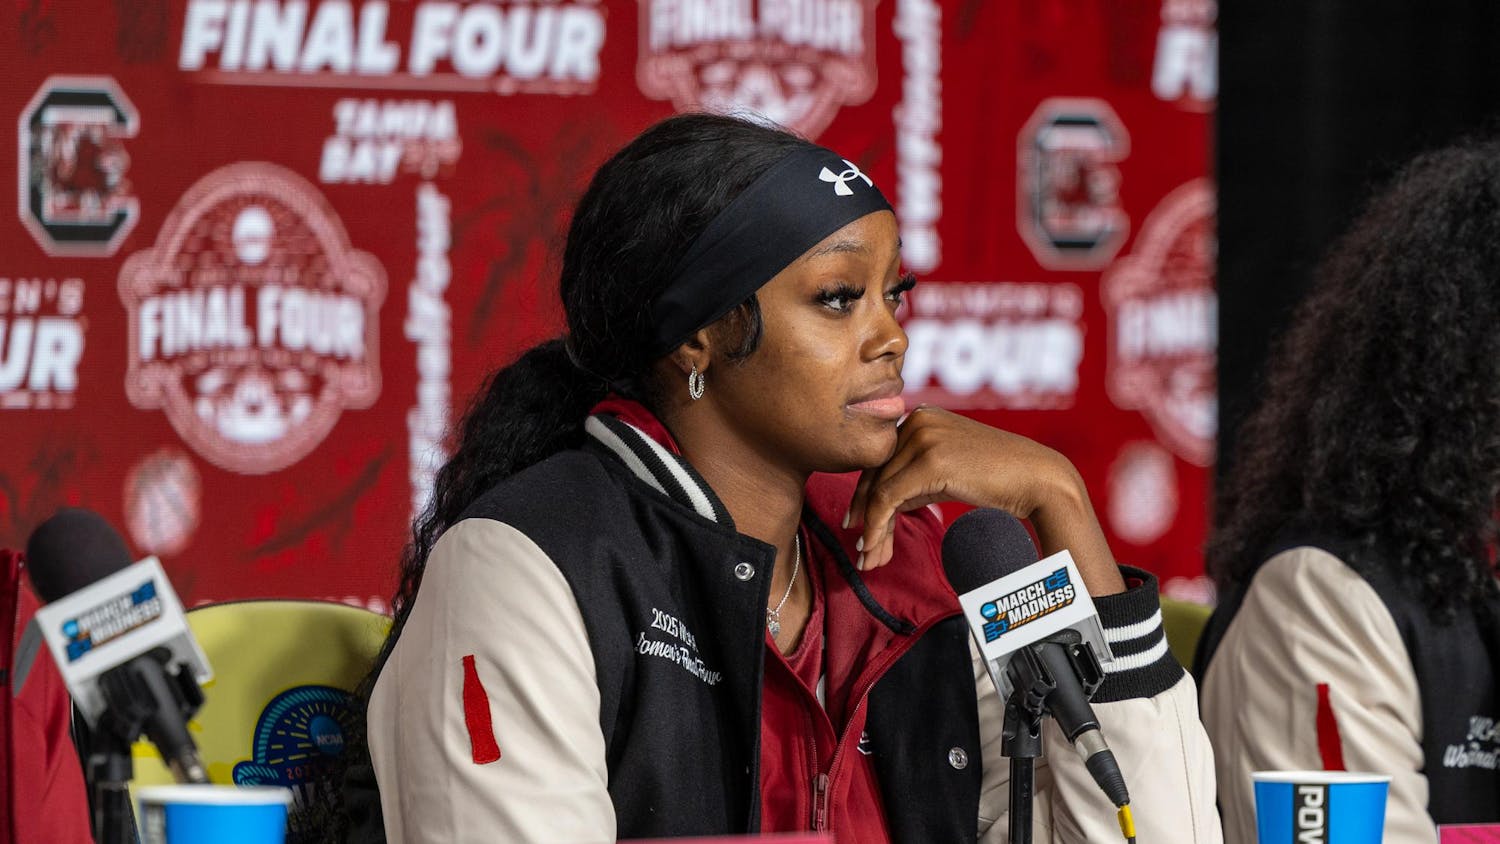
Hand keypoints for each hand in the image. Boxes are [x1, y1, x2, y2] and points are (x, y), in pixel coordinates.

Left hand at [844, 406, 1125, 595]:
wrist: (1039, 479)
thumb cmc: (998, 478)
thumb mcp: (946, 472)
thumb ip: (913, 480)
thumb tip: (877, 507)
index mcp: (921, 416)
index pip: (881, 460)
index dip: (865, 496)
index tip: (857, 526)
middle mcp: (917, 419)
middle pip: (875, 474)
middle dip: (865, 517)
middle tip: (862, 552)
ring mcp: (923, 436)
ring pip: (878, 490)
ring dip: (872, 530)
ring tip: (869, 560)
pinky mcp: (929, 460)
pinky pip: (888, 498)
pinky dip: (877, 527)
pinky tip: (875, 549)